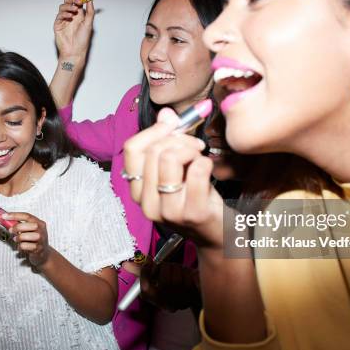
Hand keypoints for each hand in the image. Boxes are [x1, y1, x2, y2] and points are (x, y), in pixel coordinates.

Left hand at [3, 212, 49, 266]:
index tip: (4, 216)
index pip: (27, 216)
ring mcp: (41, 239)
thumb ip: (20, 224)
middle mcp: (41, 230)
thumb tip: (7, 220)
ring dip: (18, 238)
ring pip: (24, 236)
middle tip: (11, 230)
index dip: (14, 215)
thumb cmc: (34, 240)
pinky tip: (22, 246)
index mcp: (40, 223)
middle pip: (27, 225)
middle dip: (16, 227)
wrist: (44, 253)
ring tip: (17, 239)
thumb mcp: (30, 230)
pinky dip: (20, 246)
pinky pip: (24, 246)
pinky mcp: (38, 249)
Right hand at [54, 0, 94, 58]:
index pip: (78, 0)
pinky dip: (64, 14)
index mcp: (79, 14)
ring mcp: (64, 19)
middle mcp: (71, 15)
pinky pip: (59, 15)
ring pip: (63, 6)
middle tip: (78, 1)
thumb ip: (90, 11)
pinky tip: (69, 17)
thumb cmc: (82, 40)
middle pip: (69, 1)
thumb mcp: (89, 24)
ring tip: (74, 11)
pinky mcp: (58, 24)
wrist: (75, 51)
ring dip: (69, 6)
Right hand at [123, 108, 224, 248]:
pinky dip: (206, 162)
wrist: (218, 236)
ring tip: (200, 159)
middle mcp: (147, 204)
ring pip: (170, 158)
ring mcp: (168, 212)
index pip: (132, 150)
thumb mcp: (177, 171)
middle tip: (195, 147)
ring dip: (191, 150)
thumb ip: (168, 141)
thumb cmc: (197, 199)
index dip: (154, 130)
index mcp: (138, 191)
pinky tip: (209, 171)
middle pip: (154, 151)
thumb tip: (165, 113)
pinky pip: (197, 170)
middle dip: (180, 140)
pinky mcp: (192, 214)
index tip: (173, 126)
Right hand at [140, 260, 200, 311]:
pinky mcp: (194, 293)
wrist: (196, 292)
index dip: (145, 273)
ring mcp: (182, 300)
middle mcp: (169, 304)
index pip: (146, 290)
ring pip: (176, 274)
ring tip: (177, 271)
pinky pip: (187, 274)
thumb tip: (125, 265)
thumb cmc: (173, 282)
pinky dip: (186, 271)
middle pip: (163, 279)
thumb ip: (141, 271)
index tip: (148, 261)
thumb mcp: (156, 277)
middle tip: (167, 267)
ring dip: (176, 267)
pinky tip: (186, 275)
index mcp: (157, 301)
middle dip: (165, 267)